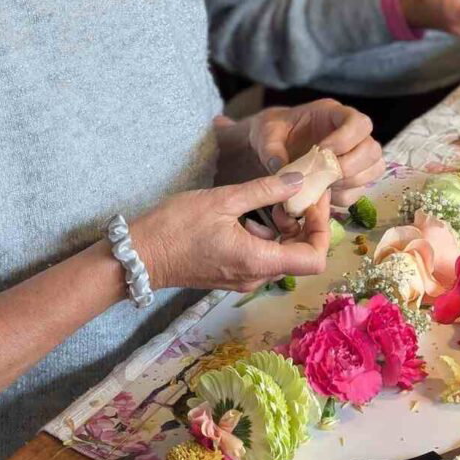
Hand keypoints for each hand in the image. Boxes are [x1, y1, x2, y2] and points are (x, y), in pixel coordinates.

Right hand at [132, 173, 329, 292]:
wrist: (138, 255)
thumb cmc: (176, 226)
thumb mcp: (223, 199)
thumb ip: (265, 190)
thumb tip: (299, 181)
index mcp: (258, 261)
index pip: (314, 259)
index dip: (321, 229)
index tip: (312, 201)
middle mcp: (256, 277)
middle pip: (301, 255)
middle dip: (304, 223)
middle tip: (293, 193)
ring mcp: (244, 278)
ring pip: (283, 254)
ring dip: (285, 227)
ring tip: (269, 200)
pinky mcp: (233, 273)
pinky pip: (264, 255)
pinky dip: (267, 234)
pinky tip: (250, 213)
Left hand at [245, 100, 384, 206]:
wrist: (270, 147)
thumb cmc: (273, 132)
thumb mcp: (266, 133)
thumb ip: (271, 148)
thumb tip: (281, 168)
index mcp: (334, 114)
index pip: (359, 123)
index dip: (347, 139)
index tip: (322, 152)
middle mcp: (351, 134)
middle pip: (372, 149)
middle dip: (351, 166)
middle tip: (325, 175)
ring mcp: (354, 156)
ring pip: (373, 170)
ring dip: (350, 183)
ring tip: (322, 186)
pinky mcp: (350, 178)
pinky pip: (359, 191)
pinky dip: (342, 197)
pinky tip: (322, 195)